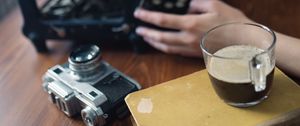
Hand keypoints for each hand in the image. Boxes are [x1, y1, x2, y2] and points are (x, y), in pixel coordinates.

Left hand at [134, 0, 251, 56]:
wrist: (245, 43)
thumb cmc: (232, 23)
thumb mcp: (215, 4)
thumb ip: (197, 3)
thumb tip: (187, 5)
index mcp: (191, 24)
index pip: (163, 20)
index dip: (148, 17)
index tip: (139, 14)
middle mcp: (188, 38)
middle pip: (160, 37)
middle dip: (147, 33)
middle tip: (138, 30)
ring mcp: (190, 48)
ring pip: (166, 47)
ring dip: (154, 42)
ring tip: (146, 38)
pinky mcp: (195, 54)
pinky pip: (175, 52)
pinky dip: (165, 48)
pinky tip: (162, 46)